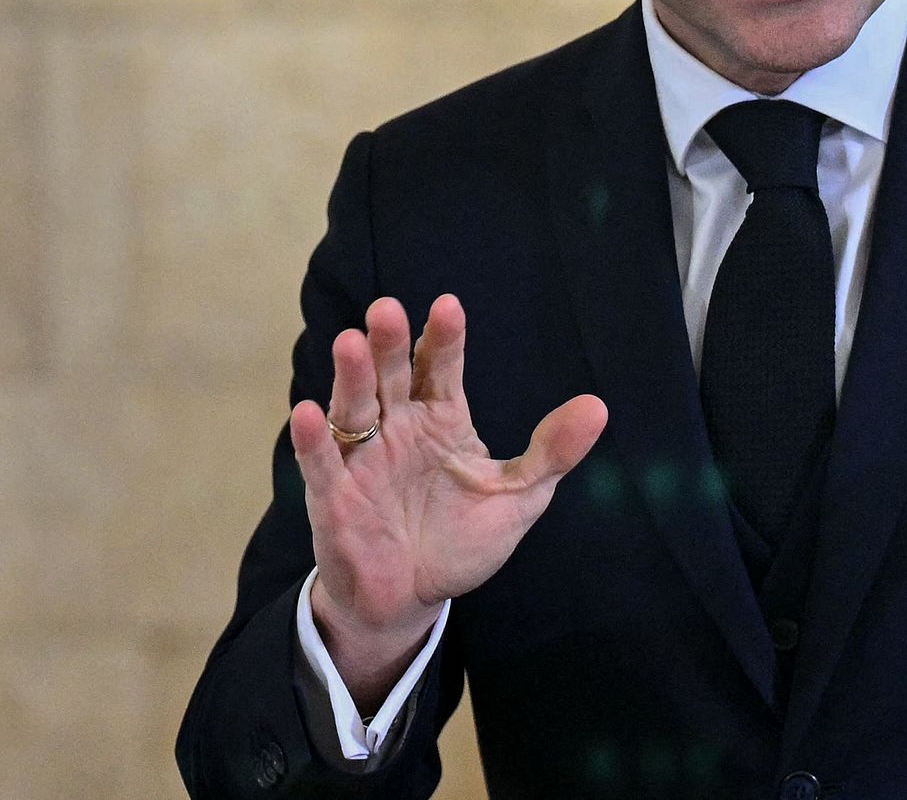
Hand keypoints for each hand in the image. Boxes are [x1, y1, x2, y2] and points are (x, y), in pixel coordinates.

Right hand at [290, 294, 607, 704]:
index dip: (443, 338)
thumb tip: (598, 407)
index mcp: (441, 419)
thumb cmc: (459, 540)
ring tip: (351, 343)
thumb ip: (552, 453)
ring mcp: (361, 459)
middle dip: (389, 343)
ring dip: (351, 376)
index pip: (440, 368)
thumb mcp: (518, 497)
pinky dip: (311, 439)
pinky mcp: (333, 497)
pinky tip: (308, 412)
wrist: (411, 599)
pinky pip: (321, 463)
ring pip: (353, 408)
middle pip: (391, 376)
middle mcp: (397, 427)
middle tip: (388, 309)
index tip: (448, 306)